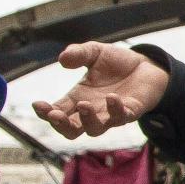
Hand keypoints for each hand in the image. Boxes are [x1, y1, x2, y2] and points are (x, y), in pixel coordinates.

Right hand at [31, 41, 169, 138]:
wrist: (146, 65)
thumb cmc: (116, 63)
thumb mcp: (94, 52)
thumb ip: (79, 53)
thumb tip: (63, 59)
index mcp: (77, 99)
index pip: (57, 112)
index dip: (45, 112)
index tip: (38, 104)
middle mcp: (92, 111)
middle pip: (71, 130)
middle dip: (61, 125)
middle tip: (55, 115)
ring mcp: (111, 114)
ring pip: (95, 130)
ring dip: (87, 120)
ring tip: (84, 105)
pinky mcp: (131, 112)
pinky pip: (122, 117)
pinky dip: (115, 110)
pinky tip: (111, 97)